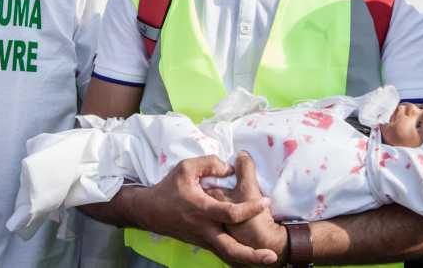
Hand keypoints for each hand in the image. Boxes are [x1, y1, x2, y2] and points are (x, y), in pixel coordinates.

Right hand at [134, 155, 277, 264]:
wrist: (149, 211)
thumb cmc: (169, 188)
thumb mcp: (186, 167)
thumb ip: (210, 163)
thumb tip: (230, 168)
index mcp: (202, 210)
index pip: (230, 213)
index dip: (250, 208)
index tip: (266, 202)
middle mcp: (204, 229)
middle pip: (230, 249)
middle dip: (251, 255)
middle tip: (272, 256)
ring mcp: (203, 239)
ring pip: (227, 255)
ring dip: (247, 259)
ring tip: (268, 258)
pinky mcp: (203, 243)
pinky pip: (222, 251)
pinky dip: (237, 255)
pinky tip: (252, 254)